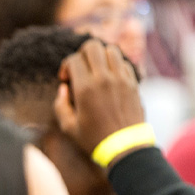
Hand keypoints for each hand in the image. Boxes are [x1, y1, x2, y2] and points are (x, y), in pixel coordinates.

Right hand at [54, 40, 145, 155]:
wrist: (125, 147)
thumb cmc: (94, 139)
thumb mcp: (68, 127)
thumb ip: (60, 105)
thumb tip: (64, 88)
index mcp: (86, 88)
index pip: (74, 59)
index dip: (66, 66)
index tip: (66, 79)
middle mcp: (104, 78)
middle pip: (92, 46)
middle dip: (82, 53)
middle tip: (81, 67)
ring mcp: (121, 79)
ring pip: (111, 50)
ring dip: (101, 57)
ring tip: (97, 70)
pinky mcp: (133, 84)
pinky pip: (124, 63)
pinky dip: (115, 65)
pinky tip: (110, 78)